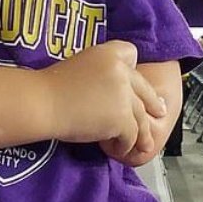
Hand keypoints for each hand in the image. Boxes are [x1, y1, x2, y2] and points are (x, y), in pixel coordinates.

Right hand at [38, 41, 166, 155]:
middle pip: (143, 88)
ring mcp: (123, 94)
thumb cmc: (50, 88)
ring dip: (143, 132)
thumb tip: (112, 90)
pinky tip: (119, 149)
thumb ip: (100, 72)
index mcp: (108, 53)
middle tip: (160, 112)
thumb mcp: (79, 65)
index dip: (134, 67)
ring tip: (145, 143)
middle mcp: (121, 70)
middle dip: (153, 103)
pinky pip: (131, 134)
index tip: (136, 81)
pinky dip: (125, 144)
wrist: (42, 103)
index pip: (131, 52)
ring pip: (140, 116)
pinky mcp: (121, 117)